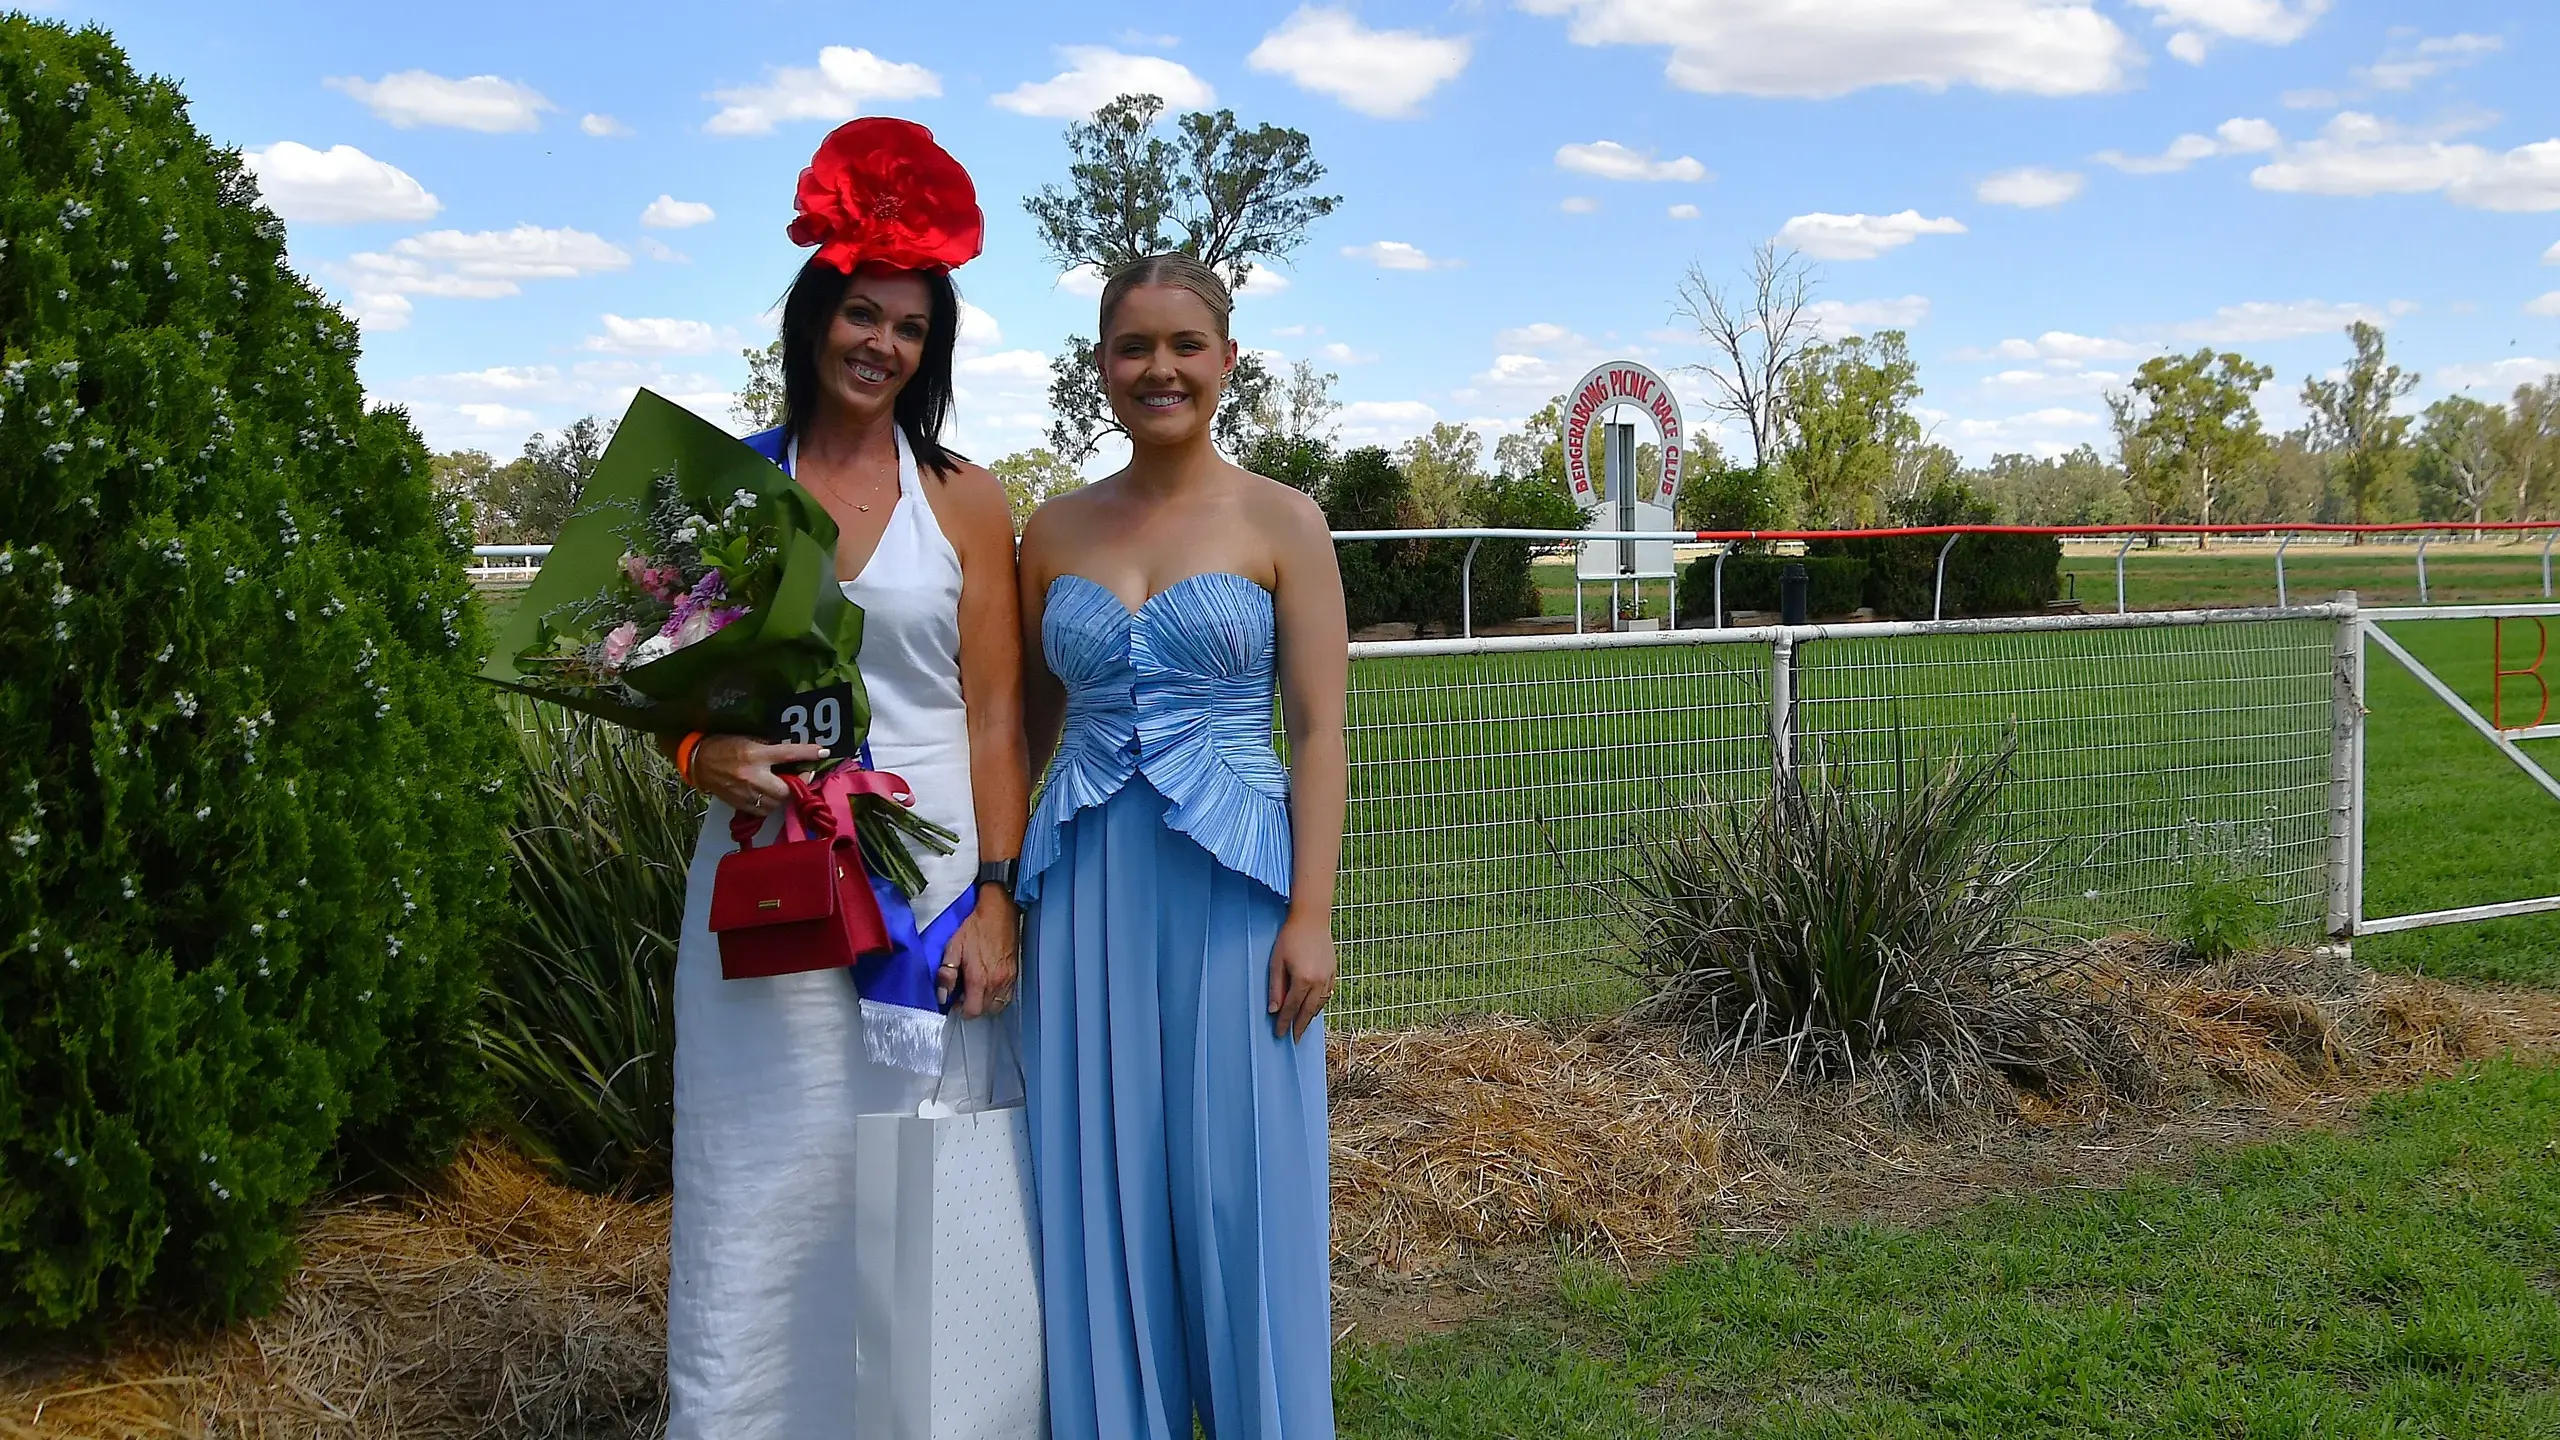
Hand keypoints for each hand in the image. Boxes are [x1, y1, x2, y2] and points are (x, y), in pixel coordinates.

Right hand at [687, 734, 826, 818]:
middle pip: (785, 789)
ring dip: (783, 796)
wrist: (698, 762)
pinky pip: (763, 810)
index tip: (824, 751)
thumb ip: (770, 748)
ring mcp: (746, 793)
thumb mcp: (749, 740)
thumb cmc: (724, 745)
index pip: (788, 754)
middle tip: (799, 776)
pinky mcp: (740, 804)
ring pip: (776, 803)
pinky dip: (770, 805)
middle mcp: (752, 775)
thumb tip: (793, 755)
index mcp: (756, 754)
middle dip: (796, 784)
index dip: (808, 753)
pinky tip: (768, 795)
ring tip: (781, 786)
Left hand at [940, 888, 1019, 1017]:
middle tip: (964, 993)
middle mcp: (996, 983)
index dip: (961, 1010)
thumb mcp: (953, 947)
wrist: (999, 912)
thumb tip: (942, 996)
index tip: (955, 1000)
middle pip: (985, 1011)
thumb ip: (947, 974)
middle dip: (973, 1006)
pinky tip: (989, 985)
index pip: (972, 1011)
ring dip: (986, 1003)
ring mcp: (1008, 980)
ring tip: (977, 990)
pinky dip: (997, 997)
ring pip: (997, 1006)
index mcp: (978, 979)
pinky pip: (1007, 996)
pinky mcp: (1014, 974)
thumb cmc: (974, 928)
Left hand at [1267, 914, 1335, 1041]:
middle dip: (1300, 1026)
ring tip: (1303, 1025)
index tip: (1279, 1034)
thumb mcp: (1276, 962)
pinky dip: (1321, 1003)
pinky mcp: (1333, 971)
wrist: (1312, 919)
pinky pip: (1328, 994)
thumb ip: (1276, 987)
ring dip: (1311, 1016)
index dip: (1284, 1023)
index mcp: (1302, 980)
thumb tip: (1273, 1010)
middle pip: (1308, 1011)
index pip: (1291, 1008)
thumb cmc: (1290, 938)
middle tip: (1295, 1038)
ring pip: (1320, 1004)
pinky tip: (1315, 1007)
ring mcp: (1328, 977)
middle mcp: (1318, 982)